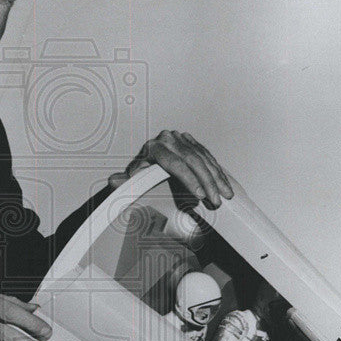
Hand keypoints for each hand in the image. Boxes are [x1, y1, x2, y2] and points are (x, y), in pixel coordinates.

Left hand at [108, 130, 233, 208]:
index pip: (176, 164)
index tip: (199, 194)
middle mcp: (170, 140)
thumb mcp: (134, 177)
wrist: (146, 161)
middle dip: (207, 182)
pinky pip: (208, 157)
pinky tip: (224, 184)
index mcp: (155, 147)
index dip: (189, 180)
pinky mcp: (192, 143)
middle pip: (194, 161)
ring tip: (225, 195)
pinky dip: (218, 172)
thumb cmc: (141, 172)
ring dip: (217, 178)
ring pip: (204, 159)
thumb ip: (126, 182)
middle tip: (215, 200)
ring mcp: (182, 140)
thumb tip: (115, 181)